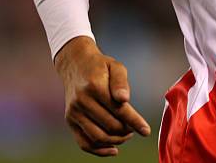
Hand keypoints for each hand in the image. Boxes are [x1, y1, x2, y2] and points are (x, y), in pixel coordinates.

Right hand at [54, 36, 150, 156]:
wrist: (75, 64)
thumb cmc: (100, 66)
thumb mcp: (115, 66)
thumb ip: (121, 82)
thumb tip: (124, 99)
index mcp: (94, 86)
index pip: (119, 110)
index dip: (135, 122)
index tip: (146, 131)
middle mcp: (81, 101)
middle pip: (109, 126)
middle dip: (127, 131)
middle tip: (135, 128)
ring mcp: (74, 112)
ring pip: (97, 137)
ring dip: (116, 141)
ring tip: (127, 135)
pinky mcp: (70, 120)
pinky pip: (84, 142)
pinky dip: (99, 150)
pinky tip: (113, 149)